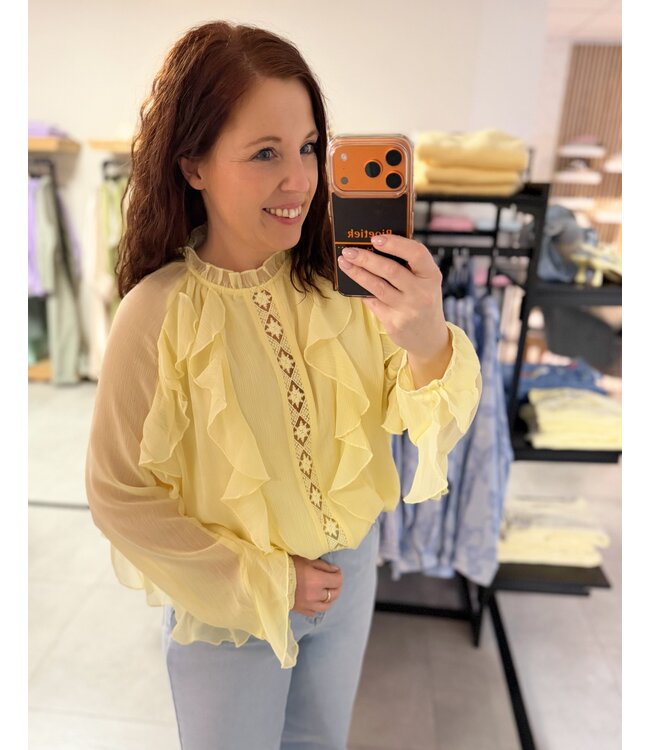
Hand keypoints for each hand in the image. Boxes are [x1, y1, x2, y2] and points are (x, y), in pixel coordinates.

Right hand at [290, 555, 342, 615]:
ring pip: (327, 605)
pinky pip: (315, 612)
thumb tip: (335, 571)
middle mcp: (315, 595)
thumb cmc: (288, 566)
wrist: (270, 579)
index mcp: (317, 580)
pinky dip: (318, 606)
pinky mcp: (301, 610)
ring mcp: (309, 605)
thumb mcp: (307, 560)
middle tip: (333, 580)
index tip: (336, 571)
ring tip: (327, 592)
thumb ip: (323, 566)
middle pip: (334, 594)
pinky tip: (316, 600)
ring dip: (330, 598)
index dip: (339, 575)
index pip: (337, 581)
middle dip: (336, 586)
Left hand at [337, 234, 449, 363]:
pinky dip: (361, 290)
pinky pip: (372, 302)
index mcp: (432, 276)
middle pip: (390, 270)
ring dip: (357, 273)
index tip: (375, 239)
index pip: (416, 253)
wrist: (429, 337)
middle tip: (349, 251)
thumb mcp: (426, 282)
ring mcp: (407, 309)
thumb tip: (375, 246)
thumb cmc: (423, 301)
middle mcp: (421, 293)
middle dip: (366, 258)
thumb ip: (409, 265)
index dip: (395, 244)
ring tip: (344, 263)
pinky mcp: (393, 322)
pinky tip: (351, 282)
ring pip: (377, 286)